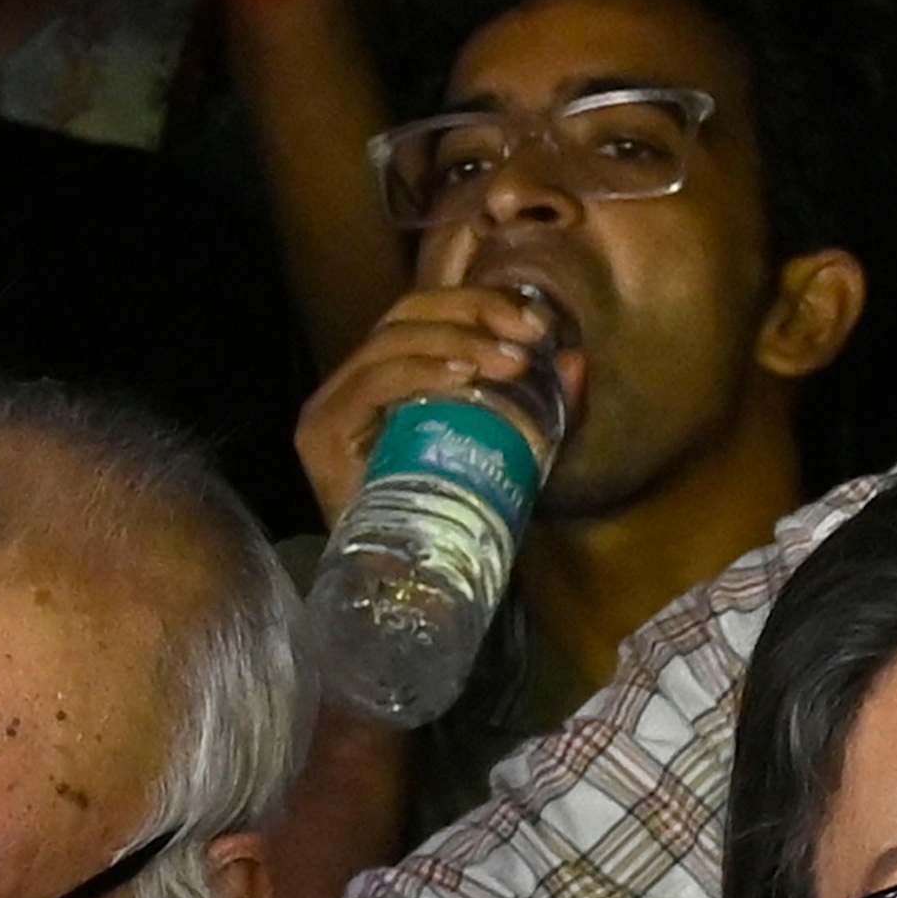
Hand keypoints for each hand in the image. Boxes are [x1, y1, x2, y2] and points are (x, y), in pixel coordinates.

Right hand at [292, 280, 569, 526]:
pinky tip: (464, 376)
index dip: (480, 304)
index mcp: (393, 376)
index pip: (427, 314)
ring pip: (389, 342)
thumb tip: (575, 356)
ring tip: (510, 362)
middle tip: (528, 337)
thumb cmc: (464, 519)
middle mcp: (355, 383)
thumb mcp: (517, 449)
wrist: (421, 593)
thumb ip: (547, 406)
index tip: (538, 323)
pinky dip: (420, 370)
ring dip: (457, 340)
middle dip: (474, 313)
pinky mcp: (321, 434)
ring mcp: (333, 406)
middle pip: (406, 315)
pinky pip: (371, 384)